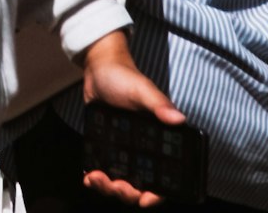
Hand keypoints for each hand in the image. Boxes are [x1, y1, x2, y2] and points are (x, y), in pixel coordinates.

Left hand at [77, 32, 186, 205]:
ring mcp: (123, 151)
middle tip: (115, 185)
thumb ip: (159, 104)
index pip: (162, 180)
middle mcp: (142, 152)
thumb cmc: (125, 76)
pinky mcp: (107, 147)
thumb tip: (178, 119)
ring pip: (120, 183)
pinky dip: (96, 179)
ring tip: (96, 178)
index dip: (156, 195)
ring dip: (109, 188)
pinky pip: (104, 170)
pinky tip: (88, 176)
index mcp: (157, 143)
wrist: (99, 68)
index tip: (144, 199)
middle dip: (127, 193)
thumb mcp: (142, 89)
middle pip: (138, 187)